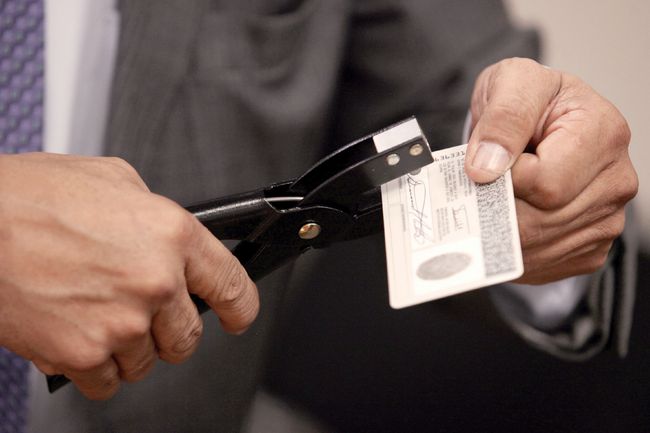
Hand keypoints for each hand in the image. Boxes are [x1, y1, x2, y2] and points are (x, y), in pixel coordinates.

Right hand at [0, 153, 258, 398]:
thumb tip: (169, 236)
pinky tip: (77, 333)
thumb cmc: (30, 197)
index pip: (232, 287)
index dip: (239, 308)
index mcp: (172, 235)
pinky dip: (95, 366)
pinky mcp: (81, 353)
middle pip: (188, 336)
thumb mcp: (113, 180)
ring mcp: (120, 322)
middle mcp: (154, 281)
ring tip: (95, 313)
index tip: (237, 316)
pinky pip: (106, 382)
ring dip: (129, 347)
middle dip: (169, 329)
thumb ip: (154, 212)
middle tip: (140, 311)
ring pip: (146, 362)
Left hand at [464, 58, 637, 283]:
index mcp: (604, 133)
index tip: (488, 161)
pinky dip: (510, 249)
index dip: (505, 178)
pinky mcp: (590, 246)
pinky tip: (505, 221)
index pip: (545, 183)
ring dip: (499, 231)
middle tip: (480, 187)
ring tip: (489, 202)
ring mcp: (607, 219)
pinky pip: (541, 264)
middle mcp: (615, 180)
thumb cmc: (529, 100)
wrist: (538, 121)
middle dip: (497, 208)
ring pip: (536, 248)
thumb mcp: (511, 83)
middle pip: (540, 222)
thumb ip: (503, 118)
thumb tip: (487, 167)